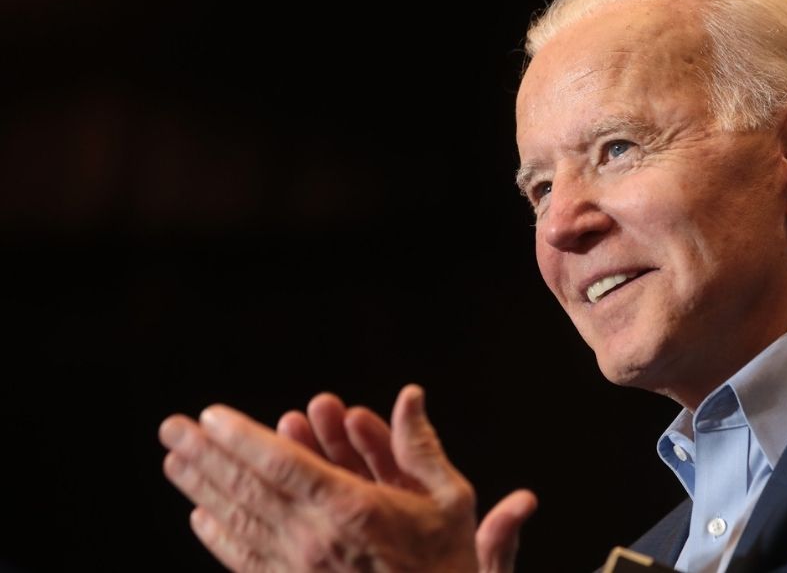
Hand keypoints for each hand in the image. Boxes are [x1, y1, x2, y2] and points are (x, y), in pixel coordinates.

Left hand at [159, 385, 536, 571]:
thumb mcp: (450, 500)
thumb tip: (409, 396)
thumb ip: (421, 446)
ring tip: (175, 462)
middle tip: (172, 428)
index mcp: (352, 508)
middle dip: (206, 455)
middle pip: (247, 489)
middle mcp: (315, 539)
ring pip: (239, 522)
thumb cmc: (445, 563)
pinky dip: (220, 538)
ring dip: (202, 489)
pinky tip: (202, 518)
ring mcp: (300, 569)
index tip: (211, 416)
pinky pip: (247, 562)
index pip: (281, 464)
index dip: (242, 438)